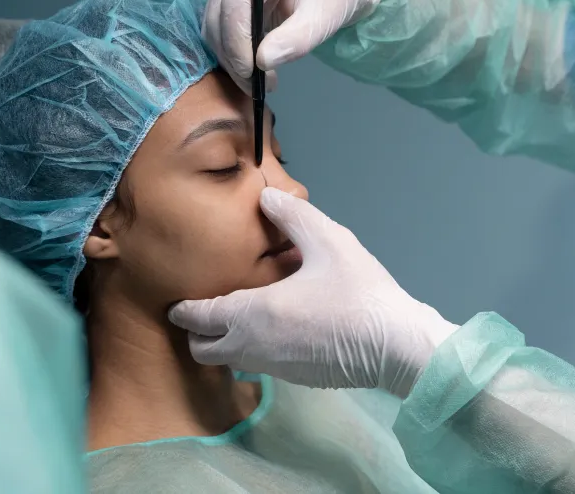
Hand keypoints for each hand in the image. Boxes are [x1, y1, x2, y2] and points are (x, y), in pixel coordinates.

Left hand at [169, 188, 458, 396]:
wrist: (395, 344)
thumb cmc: (359, 291)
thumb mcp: (328, 240)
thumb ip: (292, 217)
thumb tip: (266, 196)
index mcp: (252, 313)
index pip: (197, 317)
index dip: (184, 308)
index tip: (179, 299)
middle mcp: (253, 346)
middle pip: (203, 350)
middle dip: (198, 332)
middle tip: (208, 310)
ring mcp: (274, 367)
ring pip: (230, 361)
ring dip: (226, 343)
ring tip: (242, 317)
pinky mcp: (295, 379)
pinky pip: (258, 366)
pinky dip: (255, 351)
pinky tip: (280, 330)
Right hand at [204, 0, 384, 92]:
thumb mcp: (323, 16)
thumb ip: (296, 39)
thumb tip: (263, 62)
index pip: (235, 4)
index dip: (238, 44)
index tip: (252, 74)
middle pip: (217, 16)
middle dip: (233, 57)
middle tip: (257, 86)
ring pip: (212, 22)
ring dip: (230, 56)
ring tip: (258, 79)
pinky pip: (218, 23)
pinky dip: (231, 48)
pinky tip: (253, 64)